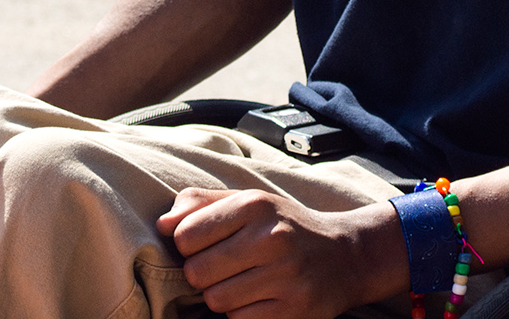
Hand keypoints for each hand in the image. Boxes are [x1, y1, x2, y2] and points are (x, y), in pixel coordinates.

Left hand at [160, 187, 404, 318]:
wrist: (346, 256)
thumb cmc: (285, 227)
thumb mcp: (249, 202)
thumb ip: (202, 204)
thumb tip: (163, 225)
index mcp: (255, 205)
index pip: (185, 235)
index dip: (189, 246)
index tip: (207, 245)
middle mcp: (271, 237)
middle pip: (196, 273)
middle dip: (204, 275)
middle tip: (225, 268)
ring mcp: (284, 275)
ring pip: (216, 301)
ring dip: (223, 297)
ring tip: (245, 283)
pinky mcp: (293, 309)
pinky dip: (244, 314)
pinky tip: (261, 297)